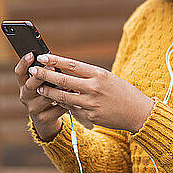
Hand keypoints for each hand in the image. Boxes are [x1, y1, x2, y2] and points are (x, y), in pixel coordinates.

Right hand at [14, 52, 68, 140]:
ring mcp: (33, 109)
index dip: (24, 63)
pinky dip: (66, 103)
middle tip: (52, 67)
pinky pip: (57, 109)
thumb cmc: (45, 96)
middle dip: (41, 76)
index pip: (19, 73)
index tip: (31, 54)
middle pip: (29, 85)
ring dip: (57, 90)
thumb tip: (54, 60)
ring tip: (68, 84)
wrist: (45, 121)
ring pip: (45, 98)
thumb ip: (45, 75)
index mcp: (23, 85)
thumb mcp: (42, 85)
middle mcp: (25, 96)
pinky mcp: (43, 119)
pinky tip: (75, 98)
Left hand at [30, 54, 154, 132]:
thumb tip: (66, 70)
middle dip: (45, 75)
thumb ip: (88, 75)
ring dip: (49, 91)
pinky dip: (63, 103)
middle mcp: (94, 87)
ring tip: (39, 87)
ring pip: (63, 96)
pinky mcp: (91, 115)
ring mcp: (91, 103)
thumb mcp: (108, 78)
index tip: (42, 56)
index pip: (72, 64)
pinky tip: (56, 100)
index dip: (55, 60)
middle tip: (33, 71)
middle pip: (64, 80)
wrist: (138, 112)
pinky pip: (72, 108)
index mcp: (99, 74)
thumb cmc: (122, 92)